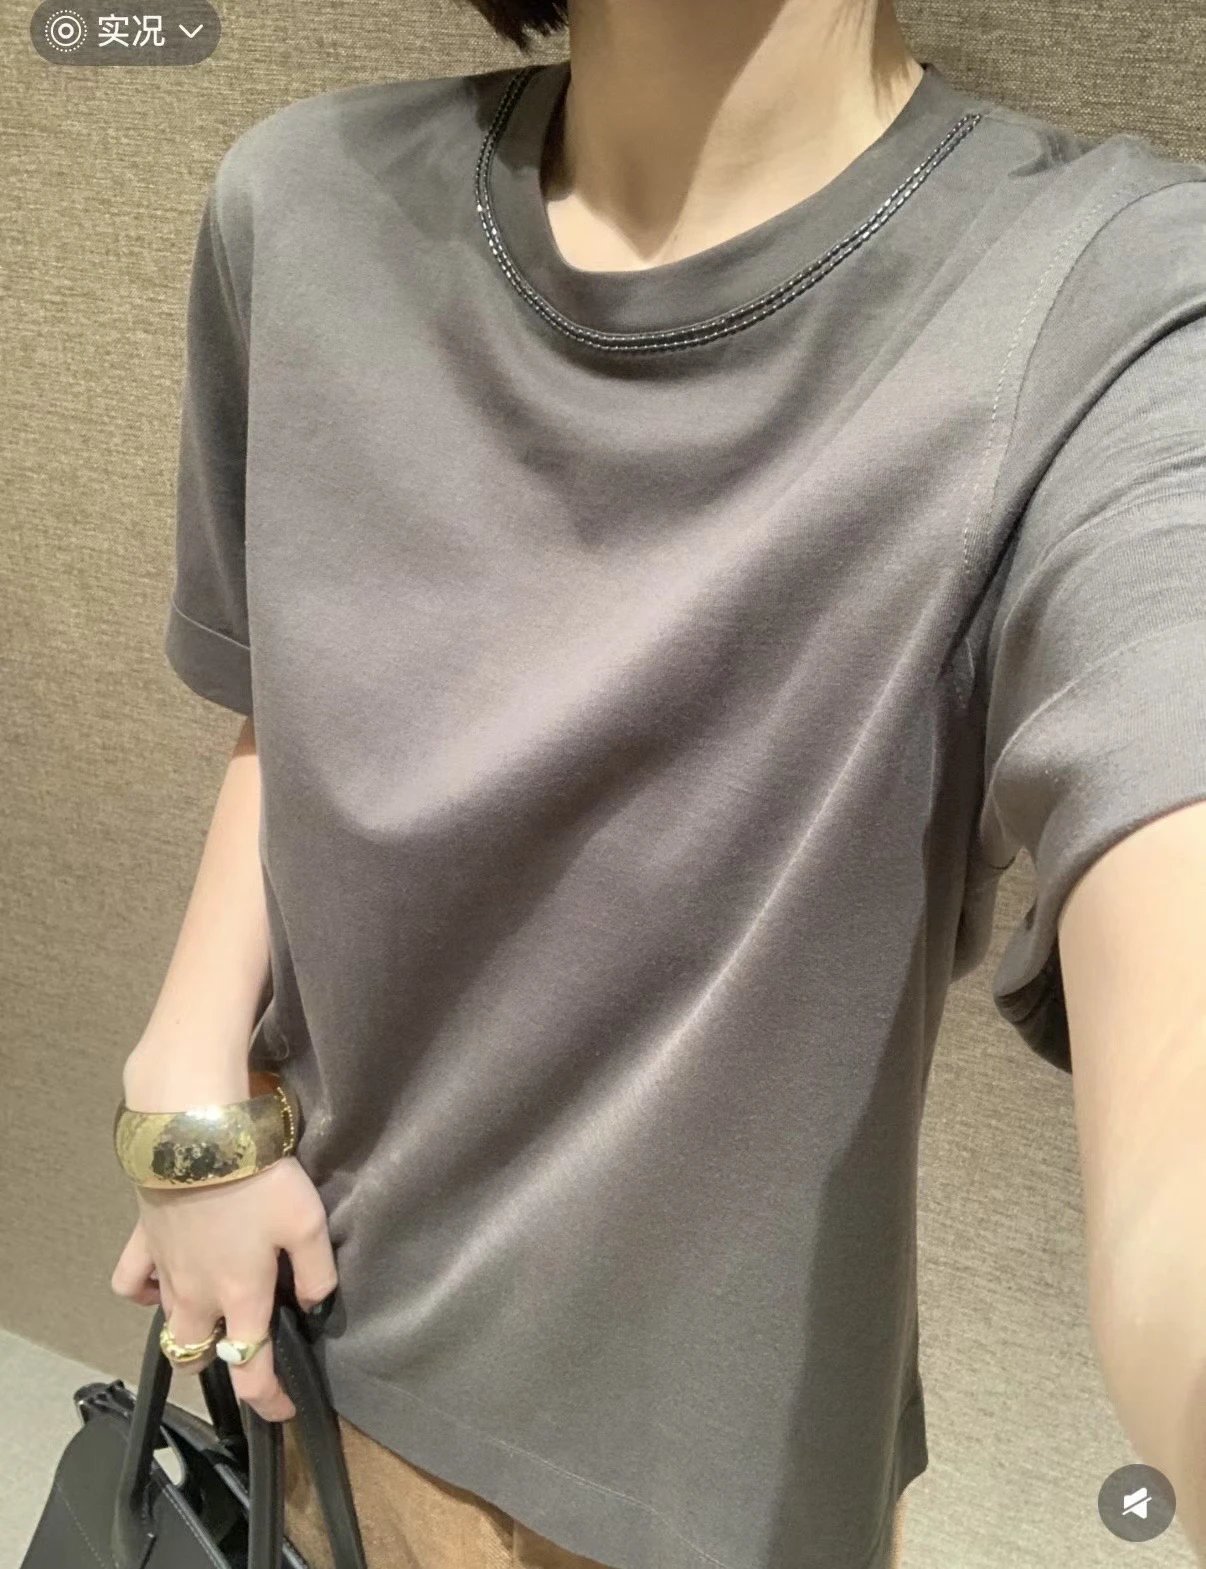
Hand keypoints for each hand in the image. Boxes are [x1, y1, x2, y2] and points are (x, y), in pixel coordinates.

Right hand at [110, 1155, 336, 1421]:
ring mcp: (163, 1274)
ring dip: (187, 1332)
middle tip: (244, 1347)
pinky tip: (160, 1284)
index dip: (269, 1401)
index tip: (284, 1410)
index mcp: (241, 1298)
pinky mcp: (141, 1244)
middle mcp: (197, 1298)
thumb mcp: (308, 1224)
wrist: (199, 1138)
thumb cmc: (259, 1182)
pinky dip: (142, 1293)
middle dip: (221, 1365)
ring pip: (166, 1327)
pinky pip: (130, 1285)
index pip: (251, 1371)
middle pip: (197, 1359)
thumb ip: (318, 1272)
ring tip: (209, 1315)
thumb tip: (316, 1306)